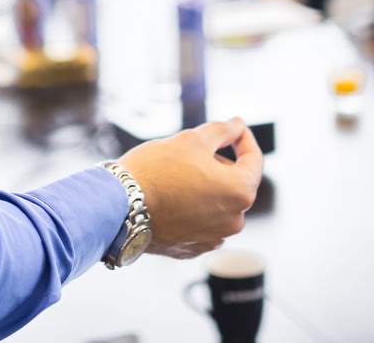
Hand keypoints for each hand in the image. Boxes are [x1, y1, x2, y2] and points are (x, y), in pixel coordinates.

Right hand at [120, 118, 261, 260]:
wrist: (119, 206)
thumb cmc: (156, 171)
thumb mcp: (192, 139)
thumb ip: (223, 130)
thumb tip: (237, 125)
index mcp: (240, 192)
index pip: (254, 160)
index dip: (243, 139)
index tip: (233, 129)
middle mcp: (233, 220)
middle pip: (235, 183)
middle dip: (220, 164)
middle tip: (194, 150)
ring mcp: (213, 238)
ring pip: (218, 203)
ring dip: (206, 187)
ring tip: (178, 174)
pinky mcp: (192, 248)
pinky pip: (201, 221)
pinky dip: (193, 208)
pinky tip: (172, 196)